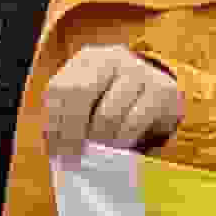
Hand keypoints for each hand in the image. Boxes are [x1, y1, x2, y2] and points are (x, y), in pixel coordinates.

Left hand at [41, 42, 188, 155]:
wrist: (159, 96)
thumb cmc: (115, 103)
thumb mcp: (89, 102)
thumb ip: (70, 117)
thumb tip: (58, 149)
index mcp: (87, 59)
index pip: (60, 88)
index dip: (54, 122)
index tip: (56, 152)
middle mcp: (111, 57)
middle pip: (80, 92)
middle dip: (73, 131)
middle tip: (74, 157)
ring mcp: (138, 70)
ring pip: (108, 113)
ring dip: (100, 140)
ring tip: (99, 153)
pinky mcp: (161, 89)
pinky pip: (134, 123)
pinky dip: (122, 141)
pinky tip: (119, 147)